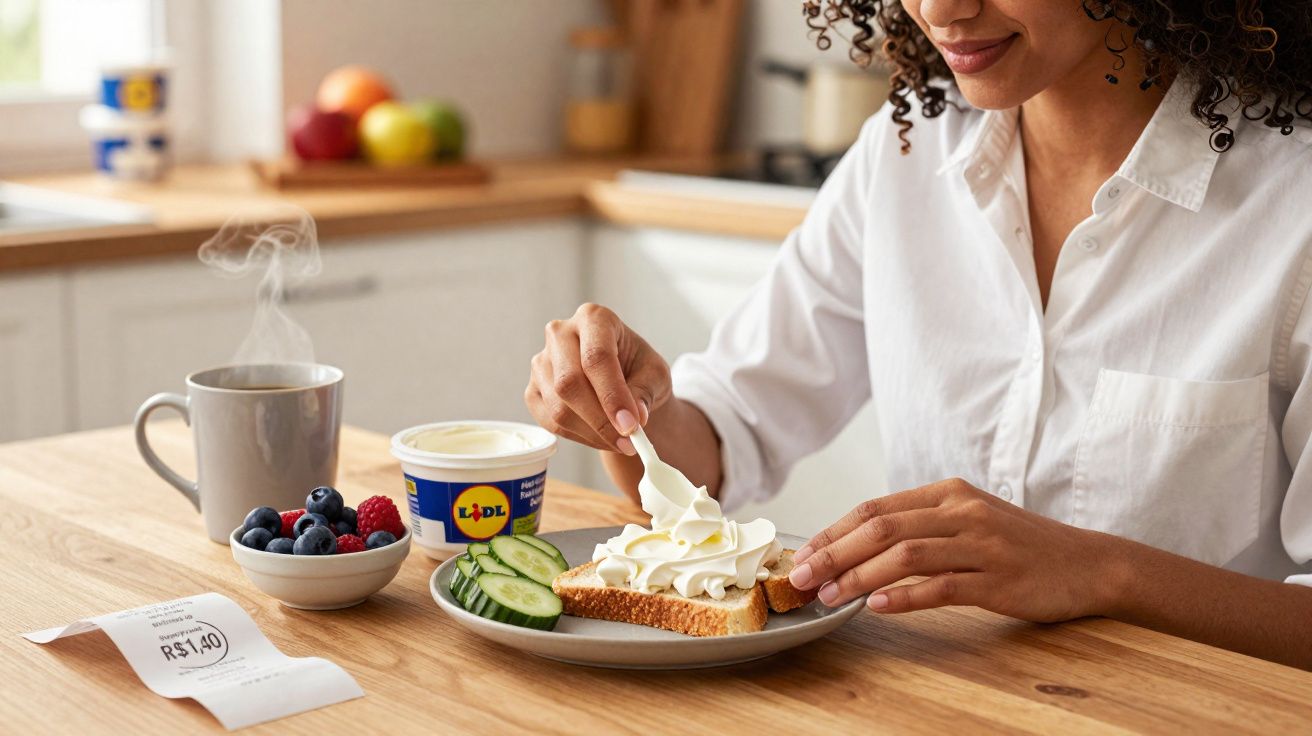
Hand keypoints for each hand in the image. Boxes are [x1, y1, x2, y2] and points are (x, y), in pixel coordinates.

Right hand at [525, 303, 670, 454]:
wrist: (622, 377)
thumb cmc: (639, 369)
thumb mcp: (655, 375)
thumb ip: (645, 391)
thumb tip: (634, 417)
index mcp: (594, 318)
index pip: (595, 356)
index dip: (612, 395)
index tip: (631, 425)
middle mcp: (560, 333)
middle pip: (570, 382)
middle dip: (601, 420)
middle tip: (628, 442)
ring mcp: (541, 362)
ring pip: (559, 407)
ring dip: (593, 433)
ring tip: (621, 441)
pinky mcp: (533, 390)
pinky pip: (550, 422)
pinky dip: (580, 437)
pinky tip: (601, 437)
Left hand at [789, 478, 1127, 621]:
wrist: (1089, 563)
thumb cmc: (1020, 546)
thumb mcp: (968, 520)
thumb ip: (921, 525)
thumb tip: (857, 545)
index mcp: (948, 493)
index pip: (875, 508)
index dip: (832, 531)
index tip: (802, 555)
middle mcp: (962, 511)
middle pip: (881, 528)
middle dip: (833, 553)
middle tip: (800, 578)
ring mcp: (981, 544)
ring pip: (905, 555)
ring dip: (858, 576)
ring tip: (830, 597)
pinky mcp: (998, 578)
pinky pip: (942, 586)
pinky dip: (904, 596)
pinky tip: (877, 606)